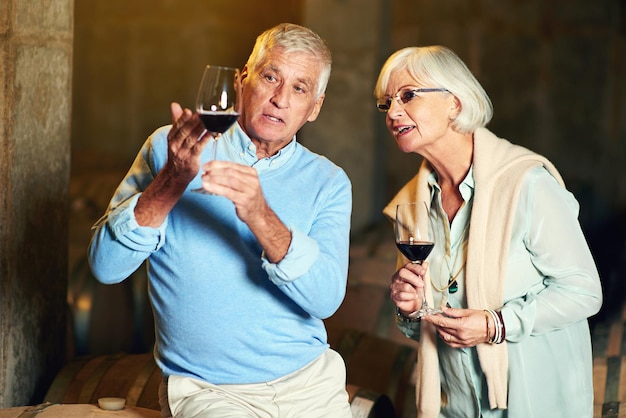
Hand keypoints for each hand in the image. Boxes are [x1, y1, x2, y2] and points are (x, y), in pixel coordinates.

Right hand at [134, 103, 208, 226]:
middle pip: (185, 132)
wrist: (175, 176)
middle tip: (202, 114)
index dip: (182, 119)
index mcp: (171, 138)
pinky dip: (205, 140)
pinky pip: (198, 148)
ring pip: (192, 139)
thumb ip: (177, 121)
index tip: (189, 111)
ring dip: (201, 130)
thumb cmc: (178, 153)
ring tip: (209, 121)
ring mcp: (182, 153)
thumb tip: (175, 105)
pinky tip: (212, 134)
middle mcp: (175, 145)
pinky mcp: (191, 160)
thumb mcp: (175, 137)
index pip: (176, 126)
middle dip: (193, 123)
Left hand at [200, 160, 265, 222]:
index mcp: (251, 172)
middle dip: (214, 171)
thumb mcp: (244, 183)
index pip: (231, 165)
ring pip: (229, 180)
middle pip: (230, 172)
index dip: (217, 164)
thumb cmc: (248, 198)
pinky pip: (227, 192)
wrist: (259, 214)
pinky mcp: (244, 200)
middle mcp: (252, 180)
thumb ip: (232, 176)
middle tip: (204, 173)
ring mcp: (249, 190)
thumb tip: (211, 171)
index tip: (206, 166)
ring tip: (204, 179)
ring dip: (214, 179)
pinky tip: (207, 186)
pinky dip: (216, 188)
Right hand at [390, 262, 427, 315]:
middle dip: (414, 278)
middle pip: (402, 273)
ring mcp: (394, 287)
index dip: (416, 268)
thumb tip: (425, 264)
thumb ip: (422, 273)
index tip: (423, 271)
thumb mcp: (420, 281)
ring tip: (417, 293)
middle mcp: (397, 278)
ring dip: (414, 291)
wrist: (412, 304)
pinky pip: (402, 295)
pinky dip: (410, 297)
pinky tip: (413, 297)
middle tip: (421, 284)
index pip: (408, 266)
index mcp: (404, 271)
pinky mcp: (394, 296)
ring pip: (405, 286)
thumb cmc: (415, 291)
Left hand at [422, 306, 488, 347]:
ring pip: (445, 337)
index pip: (442, 322)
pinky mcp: (464, 345)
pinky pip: (451, 343)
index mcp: (461, 325)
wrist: (493, 327)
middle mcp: (460, 335)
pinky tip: (444, 333)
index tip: (425, 316)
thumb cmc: (482, 318)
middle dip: (435, 323)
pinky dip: (445, 338)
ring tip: (438, 324)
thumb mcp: (467, 311)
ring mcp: (462, 341)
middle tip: (433, 317)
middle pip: (442, 329)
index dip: (432, 319)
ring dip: (439, 330)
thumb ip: (453, 311)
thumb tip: (442, 309)